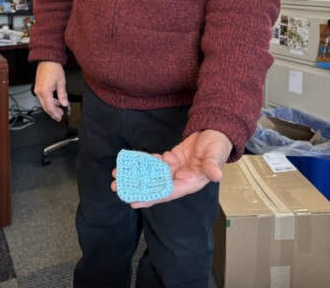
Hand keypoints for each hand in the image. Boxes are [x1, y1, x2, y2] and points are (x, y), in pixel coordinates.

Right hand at [33, 61, 69, 120]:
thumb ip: (62, 95)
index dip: (55, 113)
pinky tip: (55, 102)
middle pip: (45, 107)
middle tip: (59, 117)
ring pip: (44, 103)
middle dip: (53, 113)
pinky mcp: (38, 87)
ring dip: (51, 107)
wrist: (47, 60)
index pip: (50, 107)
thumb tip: (64, 104)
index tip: (59, 117)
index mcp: (44, 91)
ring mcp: (37, 90)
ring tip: (59, 110)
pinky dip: (49, 101)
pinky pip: (43, 98)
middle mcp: (39, 92)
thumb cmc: (53, 68)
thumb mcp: (61, 82)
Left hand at [111, 130, 232, 207]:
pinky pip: (155, 163)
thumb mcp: (216, 154)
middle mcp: (180, 179)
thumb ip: (213, 165)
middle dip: (136, 188)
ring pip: (152, 175)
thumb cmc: (217, 146)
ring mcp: (175, 170)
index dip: (151, 197)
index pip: (168, 192)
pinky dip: (144, 161)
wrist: (215, 133)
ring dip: (136, 174)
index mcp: (190, 182)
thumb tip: (216, 175)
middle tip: (116, 187)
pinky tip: (132, 160)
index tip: (134, 202)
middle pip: (155, 186)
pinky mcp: (171, 160)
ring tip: (117, 174)